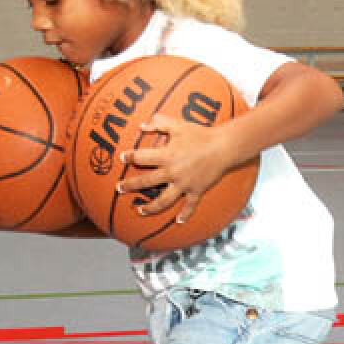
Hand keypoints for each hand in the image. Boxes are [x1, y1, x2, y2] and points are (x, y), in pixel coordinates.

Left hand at [114, 112, 234, 223]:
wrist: (223, 146)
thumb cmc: (201, 134)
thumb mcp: (178, 125)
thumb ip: (158, 122)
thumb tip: (141, 125)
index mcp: (166, 155)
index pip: (142, 157)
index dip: (130, 157)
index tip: (122, 158)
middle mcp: (172, 172)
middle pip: (146, 181)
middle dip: (130, 185)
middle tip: (119, 188)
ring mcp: (184, 184)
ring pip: (164, 200)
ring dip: (150, 207)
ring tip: (140, 211)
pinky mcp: (196, 191)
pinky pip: (190, 206)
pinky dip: (185, 215)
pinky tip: (178, 221)